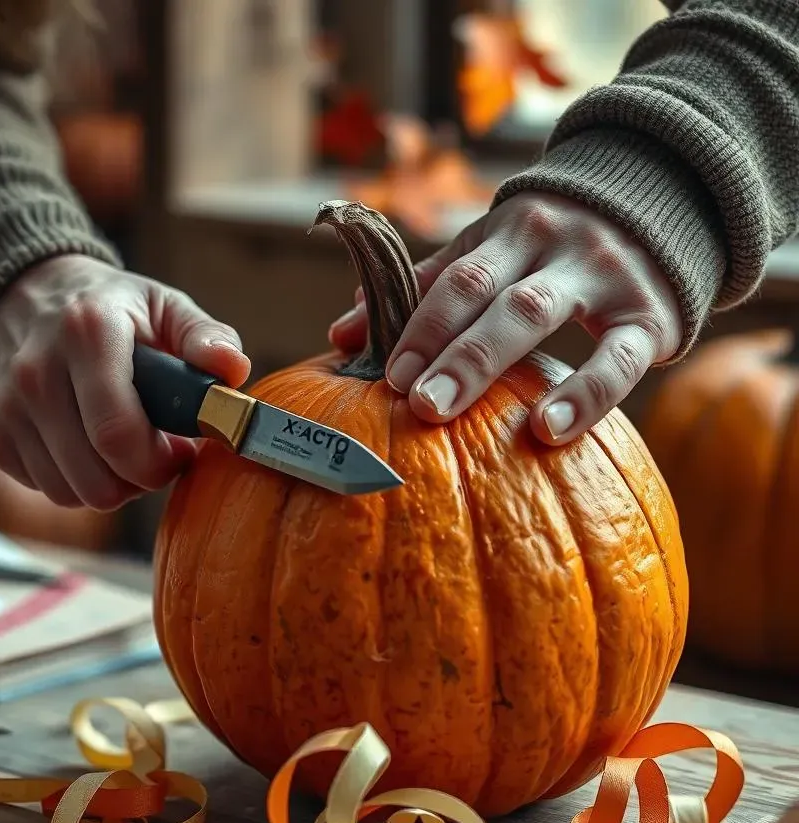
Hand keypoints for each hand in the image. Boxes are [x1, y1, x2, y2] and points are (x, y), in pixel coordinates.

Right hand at [0, 255, 249, 509]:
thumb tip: (233, 370)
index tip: (182, 450)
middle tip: (158, 452)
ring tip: (125, 447)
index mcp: (86, 333)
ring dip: (111, 484)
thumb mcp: (163, 304)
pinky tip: (90, 447)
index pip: (117, 434)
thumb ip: (205, 335)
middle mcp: (35, 373)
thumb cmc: (111, 308)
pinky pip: (48, 491)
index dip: (160, 462)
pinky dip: (77, 481)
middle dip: (141, 479)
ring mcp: (6, 408)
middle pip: (97, 479)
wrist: (22, 294)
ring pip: (72, 494)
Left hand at [328, 191, 682, 443]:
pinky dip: (585, 393)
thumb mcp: (494, 254)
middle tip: (410, 400)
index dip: (418, 324)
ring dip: (487, 364)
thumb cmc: (555, 249)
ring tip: (447, 413)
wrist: (666, 208)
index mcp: (508, 231)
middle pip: (487, 293)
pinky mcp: (650, 316)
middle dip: (443, 346)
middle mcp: (551, 243)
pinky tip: (547, 430)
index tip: (384, 374)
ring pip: (536, 314)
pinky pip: (618, 358)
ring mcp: (603, 275)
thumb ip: (424, 290)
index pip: (455, 277)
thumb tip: (340, 335)